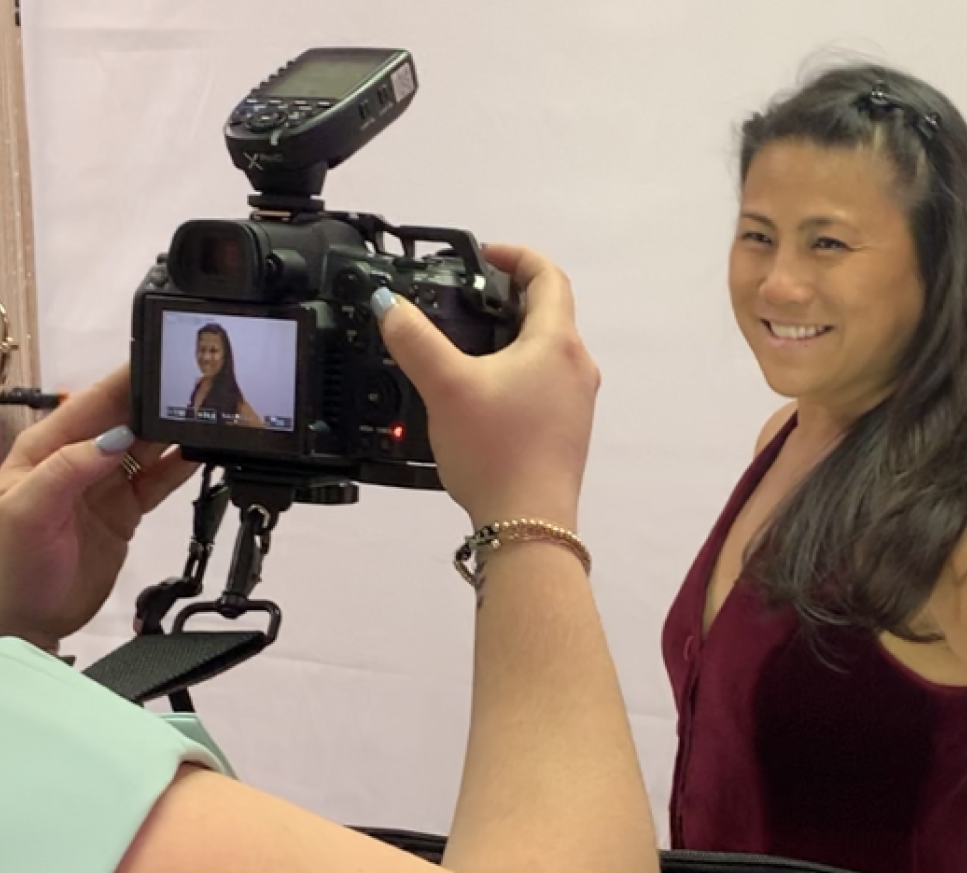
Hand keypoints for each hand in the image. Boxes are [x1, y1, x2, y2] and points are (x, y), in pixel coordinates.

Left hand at [0, 365, 197, 648]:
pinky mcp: (126, 512)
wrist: (15, 624)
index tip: (166, 360)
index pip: (94, 403)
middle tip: (205, 384)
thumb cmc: (5, 566)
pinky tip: (205, 452)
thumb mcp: (23, 513)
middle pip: (128, 419)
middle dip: (161, 400)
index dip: (129, 380)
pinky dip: (182, 467)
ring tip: (214, 414)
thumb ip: (67, 471)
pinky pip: (159, 481)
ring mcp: (105, 485)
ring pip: (148, 446)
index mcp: (47, 447)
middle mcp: (79, 458)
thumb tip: (115, 438)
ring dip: (177, 431)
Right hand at [374, 245, 598, 529]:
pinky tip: (479, 392)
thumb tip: (390, 306)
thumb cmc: (497, 451)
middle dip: (506, 297)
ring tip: (464, 344)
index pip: (548, 276)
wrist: (528, 525)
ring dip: (509, 336)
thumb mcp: (445, 387)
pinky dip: (514, 370)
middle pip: (548, 312)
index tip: (483, 253)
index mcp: (558, 343)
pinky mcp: (566, 430)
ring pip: (545, 350)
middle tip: (465, 297)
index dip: (516, 255)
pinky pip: (543, 382)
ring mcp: (576, 401)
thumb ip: (414, 340)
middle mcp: (576, 366)